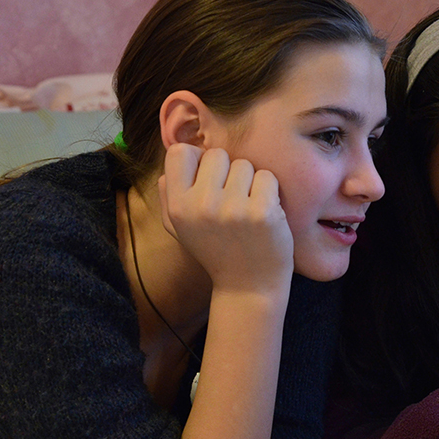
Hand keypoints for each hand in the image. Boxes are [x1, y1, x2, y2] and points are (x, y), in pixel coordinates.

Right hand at [158, 144, 293, 295]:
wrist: (248, 286)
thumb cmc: (215, 250)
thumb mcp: (180, 228)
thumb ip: (169, 194)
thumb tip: (171, 160)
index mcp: (178, 206)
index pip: (180, 152)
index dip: (198, 160)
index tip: (210, 178)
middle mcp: (202, 205)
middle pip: (217, 154)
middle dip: (228, 172)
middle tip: (233, 198)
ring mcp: (233, 209)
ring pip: (245, 165)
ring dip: (251, 183)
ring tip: (248, 209)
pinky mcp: (262, 213)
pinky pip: (267, 178)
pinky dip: (270, 192)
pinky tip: (264, 214)